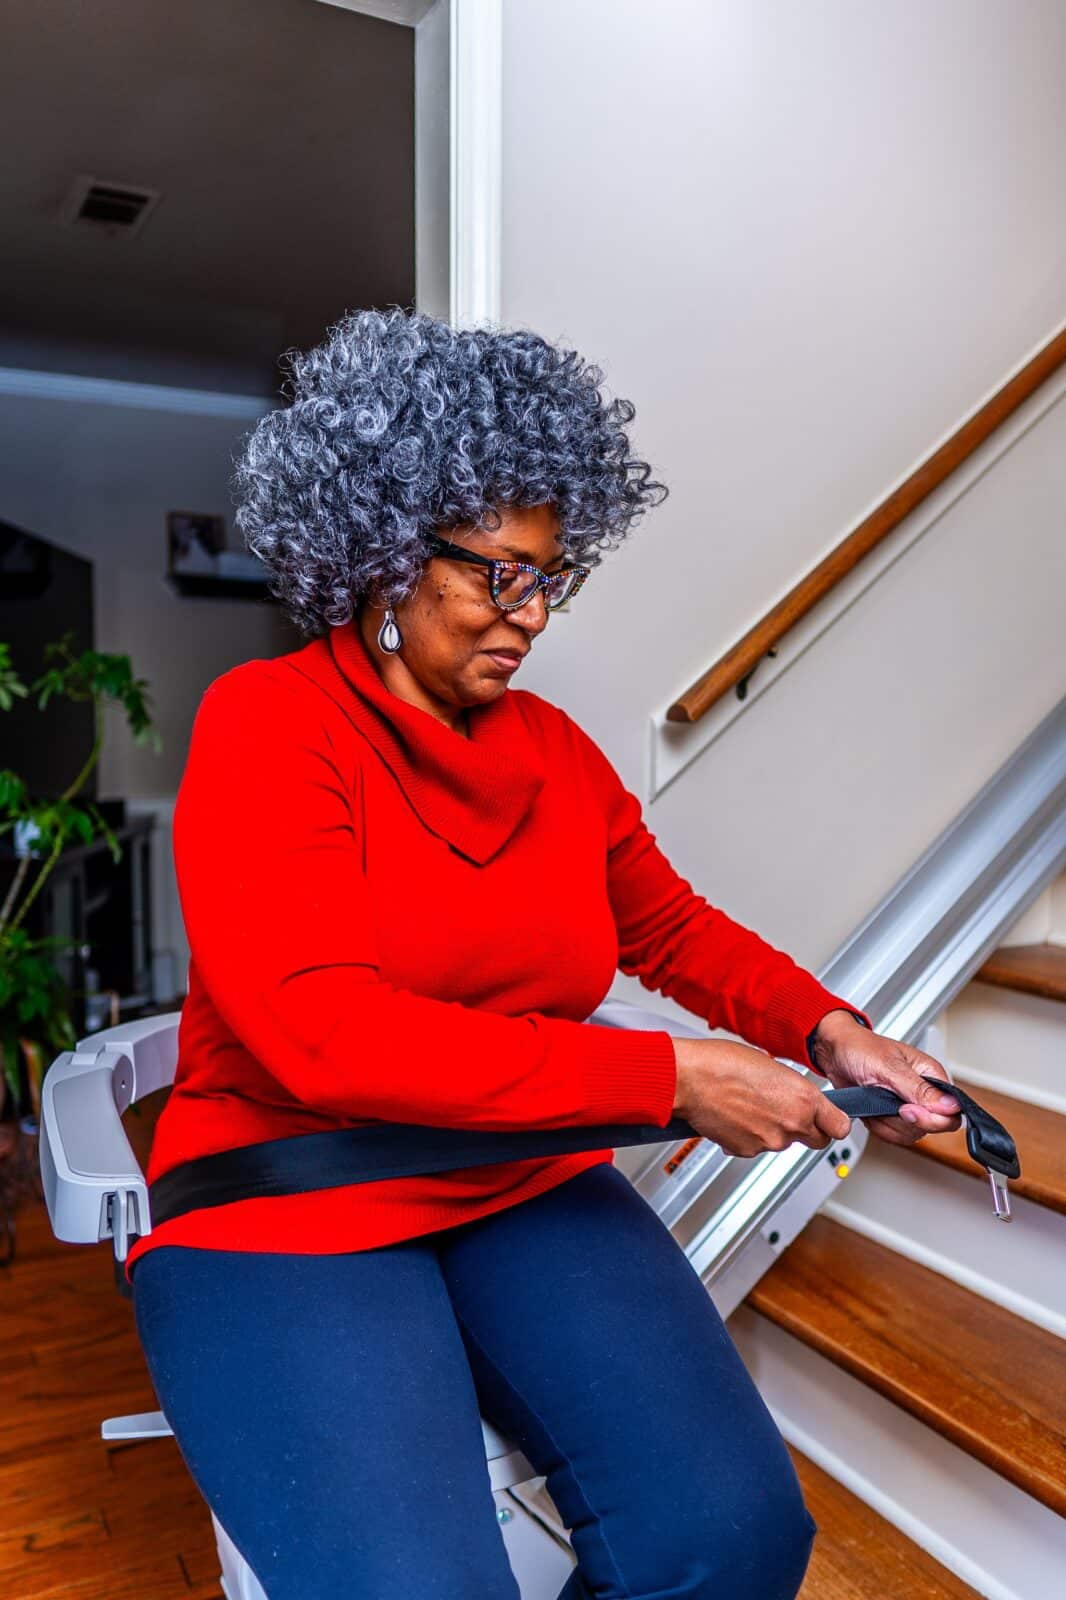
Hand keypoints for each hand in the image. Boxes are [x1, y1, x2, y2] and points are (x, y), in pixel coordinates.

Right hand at [672, 1037, 852, 1157]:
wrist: (688, 1079)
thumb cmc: (722, 1064)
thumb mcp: (771, 1066)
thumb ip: (792, 1088)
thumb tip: (795, 1098)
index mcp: (804, 1099)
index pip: (840, 1127)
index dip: (833, 1123)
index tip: (830, 1120)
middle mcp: (792, 1123)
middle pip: (817, 1140)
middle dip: (807, 1130)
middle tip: (788, 1113)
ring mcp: (770, 1141)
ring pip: (784, 1142)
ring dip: (774, 1130)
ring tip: (751, 1106)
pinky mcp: (747, 1152)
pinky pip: (757, 1147)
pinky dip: (750, 1136)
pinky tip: (737, 1116)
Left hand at [809, 1009, 962, 1147]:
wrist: (834, 1051)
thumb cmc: (860, 1048)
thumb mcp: (889, 1067)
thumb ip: (919, 1089)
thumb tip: (950, 1106)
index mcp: (931, 1075)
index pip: (951, 1111)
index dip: (934, 1119)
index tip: (907, 1110)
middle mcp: (923, 1092)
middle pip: (931, 1127)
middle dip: (904, 1121)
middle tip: (886, 1103)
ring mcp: (907, 1105)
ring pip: (911, 1133)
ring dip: (888, 1124)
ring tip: (875, 1102)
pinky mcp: (891, 1115)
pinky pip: (893, 1134)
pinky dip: (879, 1127)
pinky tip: (871, 1110)